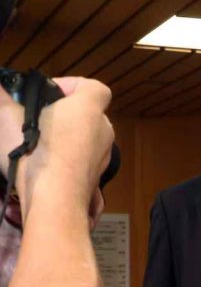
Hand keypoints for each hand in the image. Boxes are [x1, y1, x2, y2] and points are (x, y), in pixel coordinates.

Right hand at [0, 76, 113, 221]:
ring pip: (86, 138)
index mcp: (89, 109)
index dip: (73, 86)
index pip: (95, 87)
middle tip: (37, 119)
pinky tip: (45, 165)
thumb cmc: (36, 152)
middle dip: (64, 114)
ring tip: (37, 144)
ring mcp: (104, 156)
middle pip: (88, 113)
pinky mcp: (97, 176)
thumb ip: (3, 99)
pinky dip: (68, 158)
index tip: (49, 96)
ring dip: (66, 137)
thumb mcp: (9, 118)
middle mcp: (103, 130)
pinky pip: (83, 159)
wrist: (54, 200)